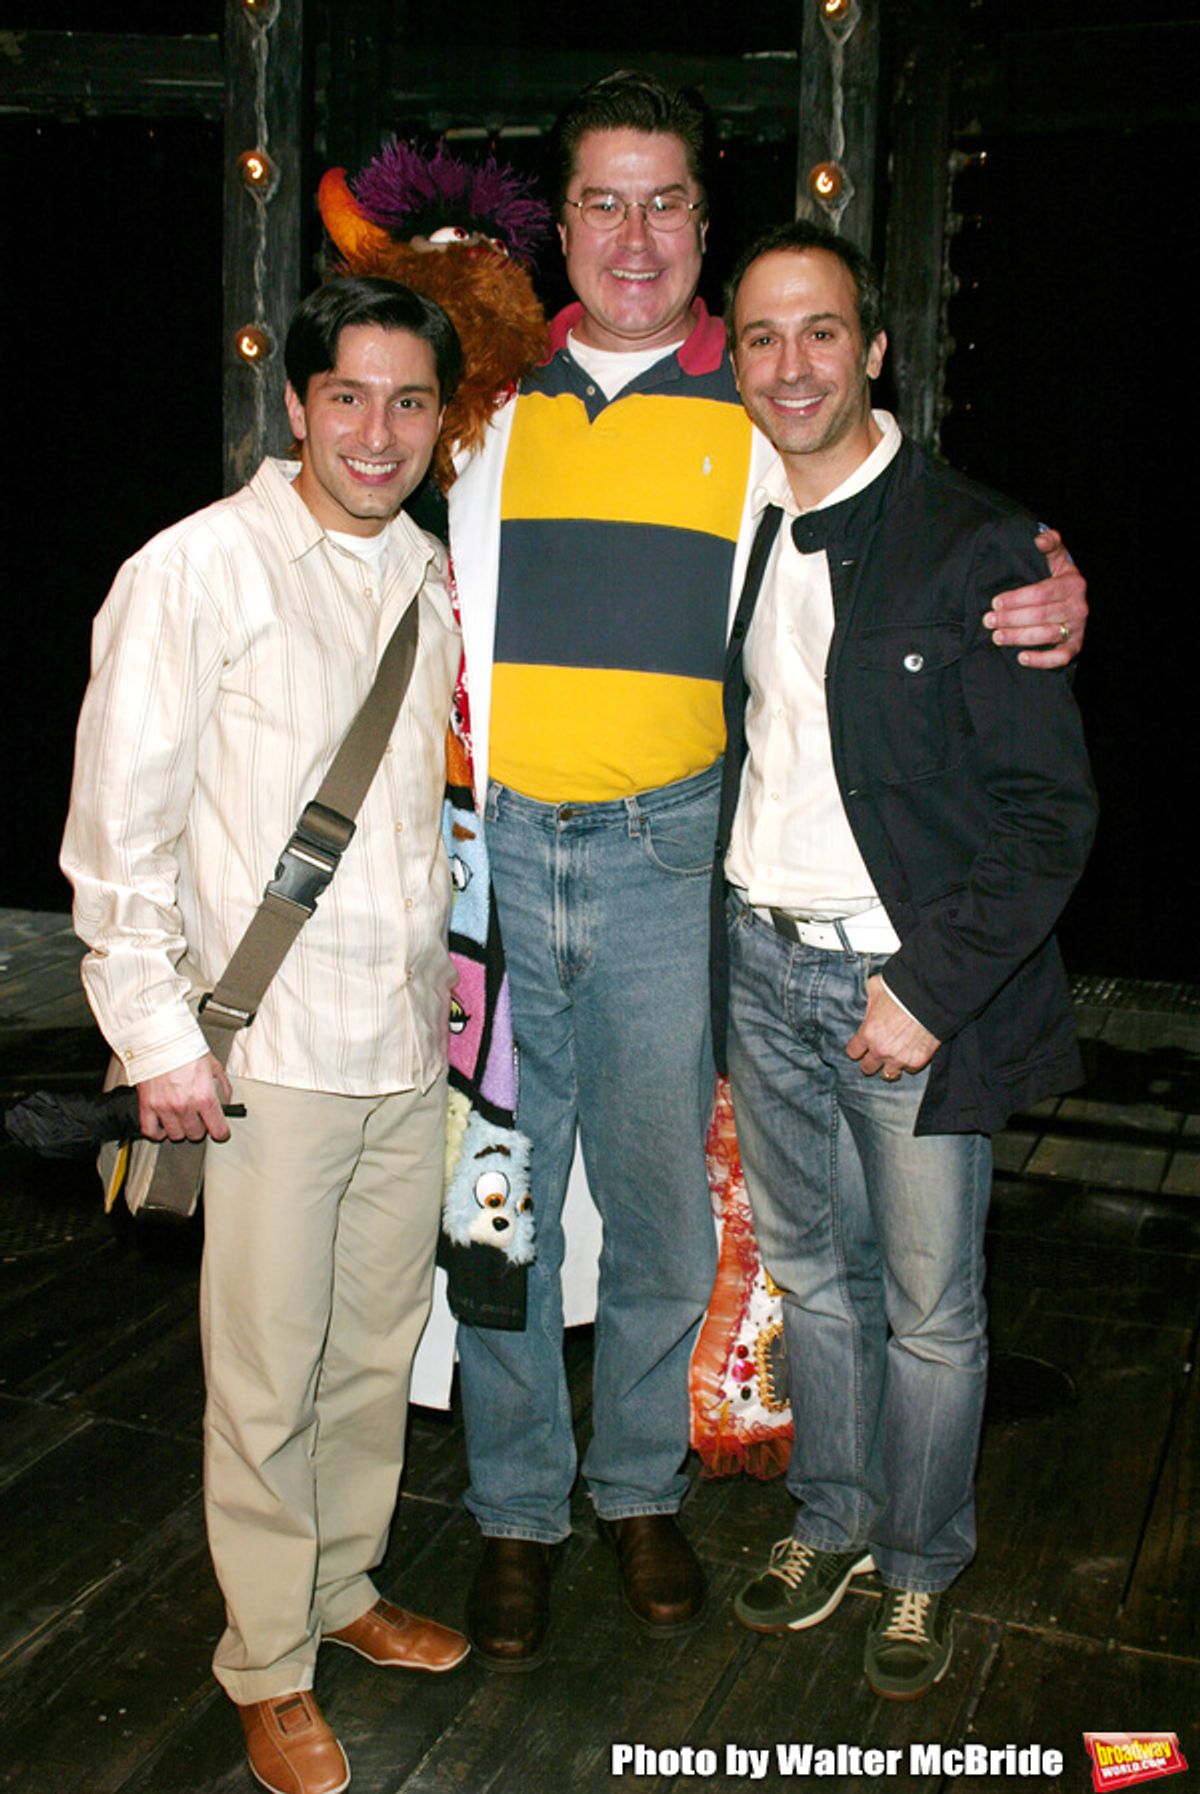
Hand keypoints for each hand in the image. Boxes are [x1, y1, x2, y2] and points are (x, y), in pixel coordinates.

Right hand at [137, 1053, 232, 1142]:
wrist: (159, 1038)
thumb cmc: (185, 1048)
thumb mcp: (213, 1065)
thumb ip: (222, 1087)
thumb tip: (226, 1101)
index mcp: (204, 1096)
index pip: (217, 1130)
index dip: (221, 1132)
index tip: (219, 1130)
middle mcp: (184, 1105)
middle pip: (196, 1134)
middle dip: (200, 1127)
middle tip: (198, 1118)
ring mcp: (164, 1107)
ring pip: (175, 1135)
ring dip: (180, 1129)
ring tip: (181, 1118)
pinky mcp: (147, 1105)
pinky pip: (151, 1131)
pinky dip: (157, 1133)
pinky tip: (163, 1127)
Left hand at [846, 976, 939, 1079]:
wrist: (931, 998)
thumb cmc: (903, 991)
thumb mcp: (877, 987)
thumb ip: (870, 995)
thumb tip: (870, 990)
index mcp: (868, 1033)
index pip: (853, 1052)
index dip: (857, 1048)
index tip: (862, 1046)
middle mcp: (880, 1050)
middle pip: (867, 1068)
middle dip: (871, 1061)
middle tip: (878, 1053)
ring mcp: (899, 1058)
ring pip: (888, 1074)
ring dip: (890, 1066)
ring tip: (894, 1057)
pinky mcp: (917, 1061)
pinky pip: (909, 1069)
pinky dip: (909, 1063)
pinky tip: (911, 1052)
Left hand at [982, 527, 1087, 667]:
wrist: (1071, 595)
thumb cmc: (1056, 575)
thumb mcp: (1054, 555)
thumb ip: (1049, 543)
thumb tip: (1039, 539)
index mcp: (1073, 583)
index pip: (1042, 593)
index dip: (1017, 599)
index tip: (995, 602)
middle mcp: (1078, 606)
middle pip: (1041, 615)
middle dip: (1011, 619)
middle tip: (988, 621)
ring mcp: (1078, 628)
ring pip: (1047, 636)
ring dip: (1019, 638)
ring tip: (997, 637)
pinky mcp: (1075, 646)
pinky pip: (1060, 657)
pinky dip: (1042, 660)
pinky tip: (1021, 657)